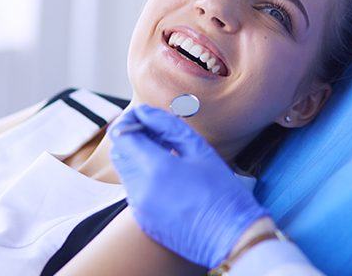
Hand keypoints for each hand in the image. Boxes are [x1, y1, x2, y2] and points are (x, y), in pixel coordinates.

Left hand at [108, 104, 268, 268]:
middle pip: (119, 152)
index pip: (122, 135)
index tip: (143, 117)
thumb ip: (167, 126)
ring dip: (137, 156)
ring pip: (125, 170)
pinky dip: (143, 176)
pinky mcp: (142, 220)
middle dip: (132, 138)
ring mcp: (139, 207)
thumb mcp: (199, 150)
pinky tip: (168, 176)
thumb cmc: (222, 191)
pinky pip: (133, 189)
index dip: (128, 121)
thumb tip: (145, 112)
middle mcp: (140, 189)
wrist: (232, 238)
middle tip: (156, 133)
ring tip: (166, 153)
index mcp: (156, 168)